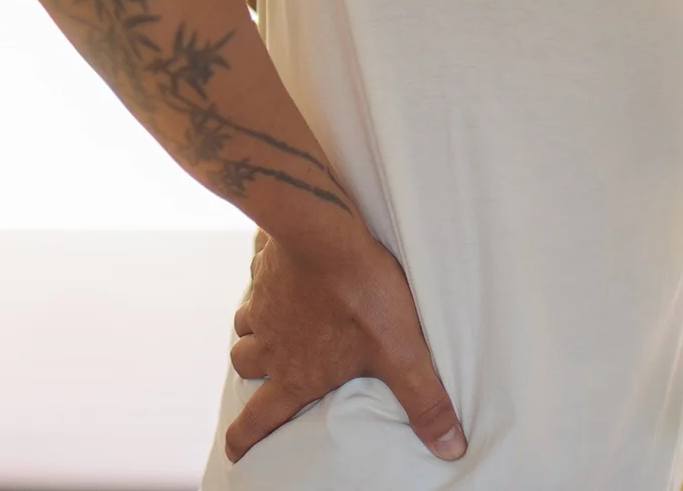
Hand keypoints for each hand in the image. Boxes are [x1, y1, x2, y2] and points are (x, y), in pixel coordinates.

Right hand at [225, 230, 465, 462]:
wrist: (324, 232)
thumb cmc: (362, 295)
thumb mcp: (401, 353)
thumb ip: (423, 401)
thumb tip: (449, 449)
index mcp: (297, 374)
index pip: (260, 417)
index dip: (244, 437)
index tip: (232, 451)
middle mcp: (271, 343)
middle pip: (244, 366)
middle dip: (253, 373)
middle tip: (267, 372)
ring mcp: (262, 304)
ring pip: (244, 326)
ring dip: (254, 331)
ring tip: (275, 326)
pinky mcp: (263, 270)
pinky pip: (254, 282)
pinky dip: (263, 287)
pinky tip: (282, 278)